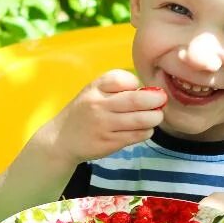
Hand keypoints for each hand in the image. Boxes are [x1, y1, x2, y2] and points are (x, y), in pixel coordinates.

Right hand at [43, 69, 166, 166]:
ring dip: (154, 118)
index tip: (140, 89)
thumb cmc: (84, 112)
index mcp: (95, 88)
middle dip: (156, 99)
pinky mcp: (109, 143)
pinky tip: (144, 129)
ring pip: (141, 120)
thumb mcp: (93, 92)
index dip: (136, 83)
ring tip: (156, 116)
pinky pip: (137, 136)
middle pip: (136, 100)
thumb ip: (117, 87)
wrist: (62, 139)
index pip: (123, 79)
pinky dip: (146, 131)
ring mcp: (103, 126)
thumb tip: (149, 91)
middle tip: (162, 100)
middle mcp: (98, 105)